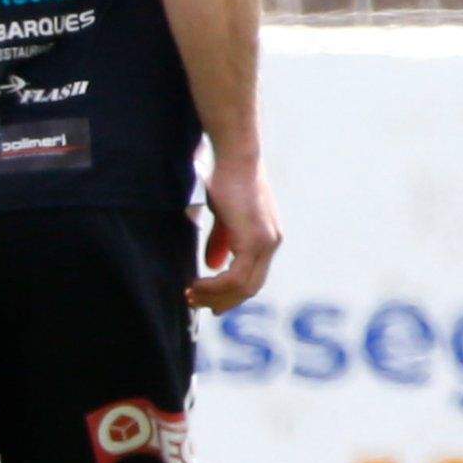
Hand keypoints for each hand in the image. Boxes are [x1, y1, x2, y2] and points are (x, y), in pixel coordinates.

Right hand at [190, 151, 281, 311]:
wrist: (236, 158)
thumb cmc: (226, 179)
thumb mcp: (223, 216)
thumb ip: (221, 241)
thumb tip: (212, 266)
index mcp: (267, 238)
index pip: (252, 277)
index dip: (230, 293)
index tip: (207, 301)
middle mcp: (272, 243)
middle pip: (250, 287)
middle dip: (222, 300)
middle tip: (196, 304)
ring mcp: (266, 243)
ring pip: (244, 286)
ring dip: (215, 295)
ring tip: (190, 295)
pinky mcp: (255, 241)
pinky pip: (236, 276)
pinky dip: (216, 285)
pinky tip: (196, 282)